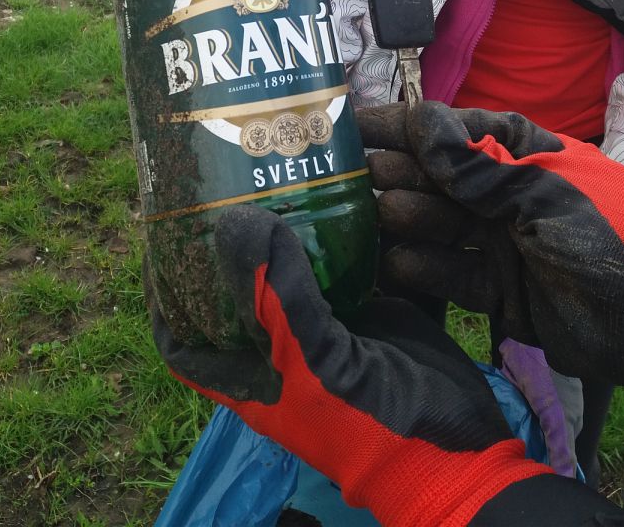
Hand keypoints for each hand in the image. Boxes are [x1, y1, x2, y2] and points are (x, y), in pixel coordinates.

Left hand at [146, 204, 552, 526]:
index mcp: (253, 373)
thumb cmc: (368, 426)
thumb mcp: (309, 366)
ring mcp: (336, 328)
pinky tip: (357, 186)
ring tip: (292, 169)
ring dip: (302, 223)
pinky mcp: (383, 310)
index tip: (164, 237)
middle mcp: (287, 346)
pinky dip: (361, 228)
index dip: (167, 294)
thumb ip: (272, 298)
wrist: (459, 454)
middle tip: (234, 179)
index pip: (186, 335)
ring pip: (306, 267)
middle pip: (247, 286)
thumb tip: (235, 220)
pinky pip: (363, 260)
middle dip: (239, 237)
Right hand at [357, 102, 623, 401]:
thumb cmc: (607, 234)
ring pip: (432, 225)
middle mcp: (498, 192)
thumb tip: (417, 119)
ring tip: (365, 220)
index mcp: (516, 152)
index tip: (345, 124)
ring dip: (399, 221)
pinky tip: (390, 265)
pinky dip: (419, 270)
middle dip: (388, 175)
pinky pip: (446, 274)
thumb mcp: (542, 192)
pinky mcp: (494, 288)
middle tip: (339, 180)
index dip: (396, 125)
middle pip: (430, 178)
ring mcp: (494, 240)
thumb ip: (475, 164)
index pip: (445, 130)